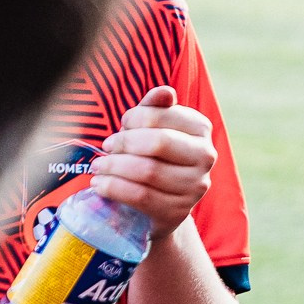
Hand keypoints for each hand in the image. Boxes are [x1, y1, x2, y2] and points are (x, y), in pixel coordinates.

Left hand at [89, 85, 216, 239]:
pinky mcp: (178, 211)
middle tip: (106, 147)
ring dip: (114, 167)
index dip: (134, 118)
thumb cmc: (152, 157)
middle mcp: (205, 156)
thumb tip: (164, 92)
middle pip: (159, 143)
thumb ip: (154, 108)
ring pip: (148, 171)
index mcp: (201, 129)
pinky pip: (141, 197)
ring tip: (98, 167)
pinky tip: (100, 184)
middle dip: (124, 143)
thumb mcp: (152, 130)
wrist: (158, 205)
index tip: (121, 125)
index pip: (163, 115)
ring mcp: (195, 187)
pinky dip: (114, 188)